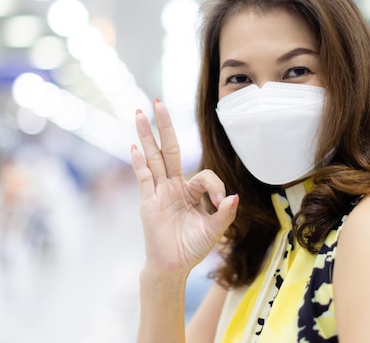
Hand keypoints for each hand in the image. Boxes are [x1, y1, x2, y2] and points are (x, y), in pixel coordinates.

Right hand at [131, 99, 237, 276]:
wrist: (173, 267)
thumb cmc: (192, 248)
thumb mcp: (214, 230)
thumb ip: (224, 213)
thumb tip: (234, 197)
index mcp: (190, 191)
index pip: (204, 175)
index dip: (216, 186)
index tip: (222, 202)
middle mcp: (173, 186)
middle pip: (169, 149)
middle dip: (164, 126)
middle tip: (158, 102)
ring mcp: (159, 192)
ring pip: (153, 158)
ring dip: (147, 136)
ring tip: (139, 113)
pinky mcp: (148, 202)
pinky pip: (144, 178)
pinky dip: (139, 163)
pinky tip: (135, 147)